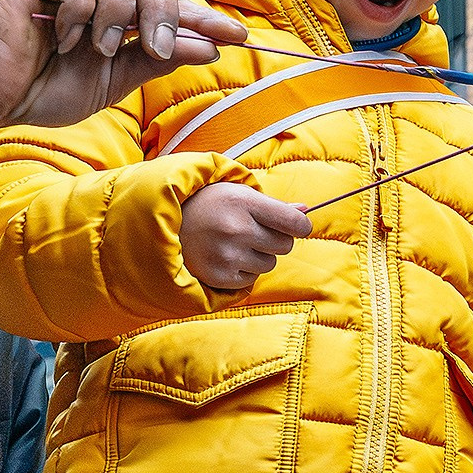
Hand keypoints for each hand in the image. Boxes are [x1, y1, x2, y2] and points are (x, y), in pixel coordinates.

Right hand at [0, 0, 244, 127]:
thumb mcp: (114, 78)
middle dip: (163, 8)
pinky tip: (63, 36)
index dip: (201, 14)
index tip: (236, 35)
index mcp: (116, 5)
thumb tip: (210, 45)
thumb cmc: (45, 89)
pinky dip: (79, 7)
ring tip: (99, 46)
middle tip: (154, 47)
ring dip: (118, 9)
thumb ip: (156, 57)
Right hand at [179, 182, 311, 290]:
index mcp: (243, 202)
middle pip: (285, 245)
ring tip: (236, 244)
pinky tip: (225, 256)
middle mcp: (236, 229)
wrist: (167, 224)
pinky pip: (251, 279)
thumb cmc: (208, 205)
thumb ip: (274, 205)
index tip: (296, 227)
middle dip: (275, 240)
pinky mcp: (218, 276)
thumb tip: (305, 212)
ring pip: (269, 264)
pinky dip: (243, 271)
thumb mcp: (238, 194)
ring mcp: (227, 254)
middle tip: (254, 232)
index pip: (293, 223)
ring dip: (259, 256)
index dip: (301, 226)